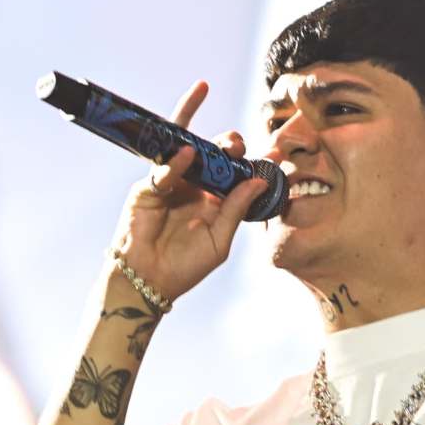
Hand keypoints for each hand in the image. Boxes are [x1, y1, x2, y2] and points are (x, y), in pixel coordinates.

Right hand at [111, 81, 269, 301]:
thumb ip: (236, 210)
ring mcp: (173, 184)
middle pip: (216, 157)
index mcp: (216, 201)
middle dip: (231, 147)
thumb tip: (259, 182)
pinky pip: (165, 169)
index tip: (275, 154)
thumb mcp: (219, 240)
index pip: (237, 176)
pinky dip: (177, 161)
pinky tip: (190, 153)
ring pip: (191, 153)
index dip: (255, 164)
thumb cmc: (185, 266)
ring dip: (209, 144)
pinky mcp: (149, 187)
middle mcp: (196, 188)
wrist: (149, 280)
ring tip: (228, 144)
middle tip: (242, 147)